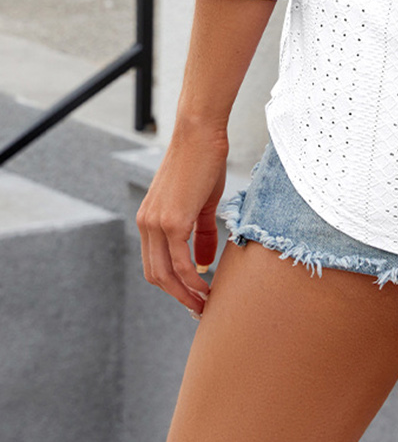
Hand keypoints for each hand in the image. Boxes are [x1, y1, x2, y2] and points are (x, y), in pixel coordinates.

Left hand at [136, 122, 229, 317]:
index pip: (155, 264)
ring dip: (185, 293)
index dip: (173, 284)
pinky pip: (180, 262)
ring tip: (205, 303)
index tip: (193, 296)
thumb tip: (204, 262)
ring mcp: (157, 224)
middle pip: (156, 275)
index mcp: (149, 220)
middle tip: (200, 307)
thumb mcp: (201, 203)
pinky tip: (205, 285)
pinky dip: (192, 279)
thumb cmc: (203, 162)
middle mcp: (147, 224)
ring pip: (165, 274)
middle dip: (178, 296)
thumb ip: (200, 233)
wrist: (200, 134)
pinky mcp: (173, 221)